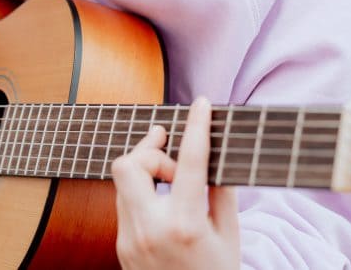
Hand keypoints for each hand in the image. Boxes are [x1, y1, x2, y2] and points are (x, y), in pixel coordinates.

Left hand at [111, 97, 239, 269]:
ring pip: (123, 182)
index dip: (196, 126)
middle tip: (172, 157)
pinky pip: (124, 204)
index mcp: (184, 226)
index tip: (201, 103)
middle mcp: (150, 231)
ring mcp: (129, 240)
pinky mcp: (120, 246)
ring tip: (172, 183)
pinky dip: (142, 194)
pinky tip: (163, 204)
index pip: (188, 162)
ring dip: (146, 173)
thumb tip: (213, 150)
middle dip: (149, 150)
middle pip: (129, 164)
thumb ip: (220, 190)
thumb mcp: (230, 234)